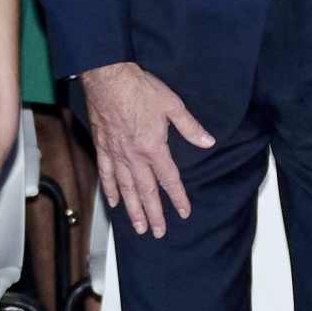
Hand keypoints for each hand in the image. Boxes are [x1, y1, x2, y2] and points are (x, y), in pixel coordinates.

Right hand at [82, 61, 214, 237]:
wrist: (108, 78)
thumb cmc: (140, 89)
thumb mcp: (173, 105)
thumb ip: (190, 127)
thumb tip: (208, 142)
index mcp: (154, 147)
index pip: (169, 179)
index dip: (178, 197)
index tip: (184, 212)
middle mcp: (134, 156)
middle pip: (146, 191)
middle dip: (154, 214)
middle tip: (159, 232)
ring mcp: (116, 154)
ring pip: (126, 189)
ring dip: (133, 210)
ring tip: (139, 227)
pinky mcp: (103, 148)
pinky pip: (106, 175)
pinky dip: (111, 191)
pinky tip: (115, 202)